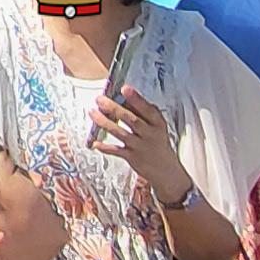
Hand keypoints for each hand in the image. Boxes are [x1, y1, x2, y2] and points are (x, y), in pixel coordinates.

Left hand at [91, 87, 190, 207]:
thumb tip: (124, 97)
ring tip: (93, 113)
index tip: (125, 89)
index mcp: (157, 123)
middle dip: (114, 109)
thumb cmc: (157, 142)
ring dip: (105, 123)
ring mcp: (140, 146)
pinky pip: (116, 151)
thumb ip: (142, 112)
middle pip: (131, 120)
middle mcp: (149, 134)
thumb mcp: (156, 126)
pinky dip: (105, 147)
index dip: (136, 99)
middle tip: (100, 100)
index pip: (147, 109)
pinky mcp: (132, 157)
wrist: (165, 170)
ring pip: (120, 133)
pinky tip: (95, 143)